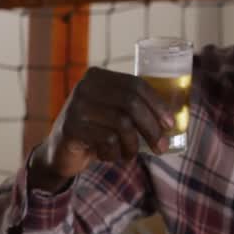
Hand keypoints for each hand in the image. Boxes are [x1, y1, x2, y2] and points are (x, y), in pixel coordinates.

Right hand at [28, 67, 175, 191]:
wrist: (59, 152)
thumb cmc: (95, 131)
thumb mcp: (113, 113)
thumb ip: (133, 108)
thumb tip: (174, 118)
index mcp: (98, 76)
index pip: (135, 84)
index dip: (157, 104)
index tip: (171, 124)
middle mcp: (85, 87)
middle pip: (131, 103)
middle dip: (151, 127)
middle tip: (161, 147)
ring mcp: (76, 106)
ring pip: (122, 124)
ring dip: (133, 145)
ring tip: (130, 154)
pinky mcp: (72, 128)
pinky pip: (107, 140)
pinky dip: (114, 153)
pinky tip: (109, 157)